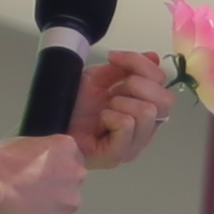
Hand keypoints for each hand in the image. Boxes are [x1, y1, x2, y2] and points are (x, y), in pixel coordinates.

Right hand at [0, 135, 90, 213]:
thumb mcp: (26, 143)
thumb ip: (42, 156)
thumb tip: (35, 168)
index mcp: (68, 148)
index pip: (70, 162)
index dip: (52, 172)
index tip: (38, 177)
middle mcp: (77, 175)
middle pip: (69, 187)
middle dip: (53, 192)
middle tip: (29, 195)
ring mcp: (70, 203)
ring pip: (62, 210)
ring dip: (47, 211)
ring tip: (21, 209)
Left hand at [72, 48, 178, 170]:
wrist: (47, 125)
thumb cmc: (71, 107)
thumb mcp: (99, 79)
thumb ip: (127, 68)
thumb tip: (154, 57)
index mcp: (144, 111)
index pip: (163, 84)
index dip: (142, 64)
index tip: (114, 57)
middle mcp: (145, 131)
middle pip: (165, 100)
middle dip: (137, 85)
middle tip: (114, 90)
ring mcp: (133, 147)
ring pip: (148, 111)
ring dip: (121, 103)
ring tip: (104, 110)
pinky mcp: (117, 156)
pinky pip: (127, 124)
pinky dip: (111, 116)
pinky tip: (99, 122)